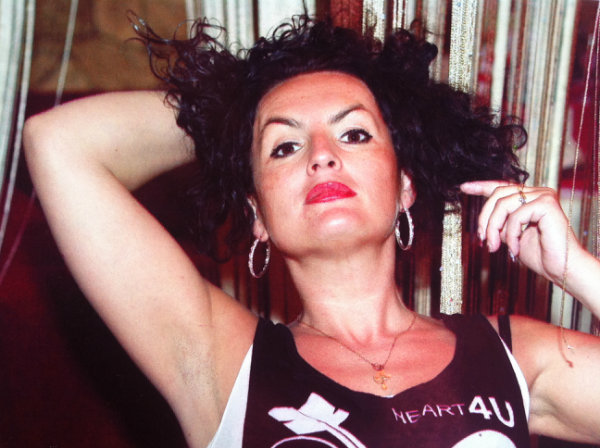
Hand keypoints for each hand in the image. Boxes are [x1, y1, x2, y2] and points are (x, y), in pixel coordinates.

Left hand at [460, 180, 580, 285]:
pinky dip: (510, 234)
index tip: (463, 187)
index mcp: (530, 198)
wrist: (560, 269)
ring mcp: (543, 196)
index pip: (502, 186)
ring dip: (493, 228)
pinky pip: (516, 215)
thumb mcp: (511, 235)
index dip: (481, 186)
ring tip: (493, 247)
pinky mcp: (547, 204)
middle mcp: (538, 192)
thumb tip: (483, 220)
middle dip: (484, 218)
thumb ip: (500, 223)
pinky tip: (514, 249)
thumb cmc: (540, 255)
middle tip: (482, 239)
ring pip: (503, 204)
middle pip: (498, 194)